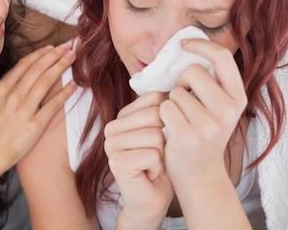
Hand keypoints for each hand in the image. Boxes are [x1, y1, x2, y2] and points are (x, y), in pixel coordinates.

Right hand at [0, 43, 76, 179]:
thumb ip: (5, 90)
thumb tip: (19, 79)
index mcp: (2, 89)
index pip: (24, 65)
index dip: (40, 54)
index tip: (51, 48)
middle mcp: (13, 96)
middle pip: (38, 69)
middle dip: (55, 56)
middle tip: (68, 47)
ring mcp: (24, 110)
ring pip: (46, 82)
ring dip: (61, 67)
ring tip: (72, 58)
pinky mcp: (34, 125)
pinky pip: (53, 105)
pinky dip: (64, 92)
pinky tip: (74, 85)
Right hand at [104, 91, 173, 228]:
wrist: (152, 199)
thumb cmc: (160, 165)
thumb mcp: (162, 132)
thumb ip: (161, 110)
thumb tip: (175, 88)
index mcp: (122, 116)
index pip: (155, 98)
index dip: (168, 119)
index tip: (160, 138)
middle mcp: (112, 128)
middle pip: (156, 116)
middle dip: (166, 138)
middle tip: (156, 154)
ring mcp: (111, 145)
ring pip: (155, 136)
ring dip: (162, 155)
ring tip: (153, 164)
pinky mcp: (117, 162)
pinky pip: (153, 155)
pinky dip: (158, 167)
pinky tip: (150, 174)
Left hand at [159, 39, 245, 186]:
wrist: (199, 173)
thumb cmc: (202, 131)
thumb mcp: (217, 106)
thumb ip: (210, 81)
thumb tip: (185, 44)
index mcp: (238, 98)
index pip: (223, 57)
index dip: (201, 45)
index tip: (184, 44)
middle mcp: (228, 110)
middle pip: (193, 71)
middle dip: (181, 81)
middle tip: (184, 100)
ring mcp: (210, 125)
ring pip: (176, 91)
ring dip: (171, 101)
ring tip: (180, 118)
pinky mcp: (189, 136)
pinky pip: (165, 108)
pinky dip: (163, 115)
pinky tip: (171, 128)